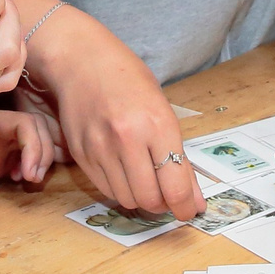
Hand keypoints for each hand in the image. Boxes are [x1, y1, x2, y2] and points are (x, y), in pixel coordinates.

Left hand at [0, 107, 61, 196]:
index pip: (23, 122)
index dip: (34, 145)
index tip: (28, 173)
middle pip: (36, 127)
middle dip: (42, 152)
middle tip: (32, 178)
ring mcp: (2, 139)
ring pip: (37, 138)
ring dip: (41, 158)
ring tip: (29, 179)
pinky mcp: (3, 153)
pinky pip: (29, 152)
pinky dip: (33, 164)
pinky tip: (19, 179)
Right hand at [34, 7, 204, 219]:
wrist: (82, 62)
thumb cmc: (130, 80)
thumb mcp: (163, 111)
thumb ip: (178, 157)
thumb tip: (193, 200)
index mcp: (157, 125)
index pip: (174, 185)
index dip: (185, 207)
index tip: (189, 211)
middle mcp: (128, 139)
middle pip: (150, 198)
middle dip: (163, 204)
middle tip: (167, 196)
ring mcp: (101, 149)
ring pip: (126, 198)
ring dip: (140, 198)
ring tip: (145, 181)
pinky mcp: (81, 155)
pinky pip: (105, 188)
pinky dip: (119, 189)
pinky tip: (125, 172)